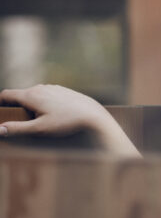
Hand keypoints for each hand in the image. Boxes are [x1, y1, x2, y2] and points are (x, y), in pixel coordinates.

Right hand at [0, 84, 139, 155]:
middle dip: (16, 107)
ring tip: (36, 121)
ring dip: (31, 106)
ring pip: (35, 95)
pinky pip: (48, 96)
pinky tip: (52, 115)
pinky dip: (44, 104)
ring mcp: (54, 88)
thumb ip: (17, 128)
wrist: (94, 116)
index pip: (6, 95)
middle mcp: (41, 88)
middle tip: (18, 122)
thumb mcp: (39, 129)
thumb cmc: (67, 123)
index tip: (1, 114)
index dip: (0, 104)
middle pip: (20, 95)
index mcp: (31, 95)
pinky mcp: (64, 91)